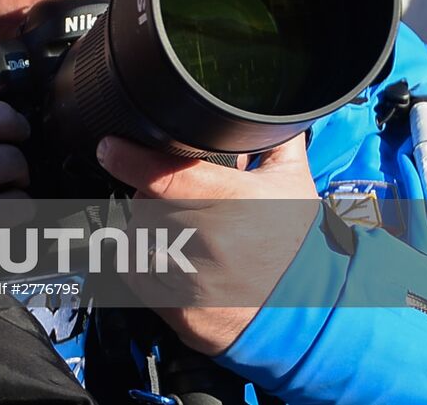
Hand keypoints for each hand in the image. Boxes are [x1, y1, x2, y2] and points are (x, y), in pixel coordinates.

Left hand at [98, 133, 318, 354]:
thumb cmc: (298, 243)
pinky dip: (144, 266)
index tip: (110, 149)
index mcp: (233, 202)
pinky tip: (172, 264)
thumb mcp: (292, 184)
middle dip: (151, 201)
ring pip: (135, 240)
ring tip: (180, 238)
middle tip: (178, 208)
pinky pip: (136, 275)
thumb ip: (271, 142)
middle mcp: (210, 240)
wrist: (316, 311)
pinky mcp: (180, 310)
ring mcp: (192, 279)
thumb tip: (250, 114)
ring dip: (145, 234)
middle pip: (144, 206)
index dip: (130, 159)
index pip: (165, 175)